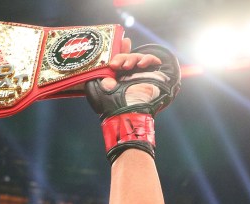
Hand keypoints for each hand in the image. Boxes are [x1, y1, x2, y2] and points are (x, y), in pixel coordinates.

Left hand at [86, 40, 180, 161]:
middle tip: (118, 64)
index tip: (121, 41)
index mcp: (115, 77)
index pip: (117, 59)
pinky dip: (149, 59)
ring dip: (133, 58)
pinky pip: (152, 61)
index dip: (119, 50)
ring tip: (127, 66)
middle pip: (127, 57)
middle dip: (123, 55)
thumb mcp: (96, 91)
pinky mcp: (153, 76)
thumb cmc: (111, 107)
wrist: (130, 116)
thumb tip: (103, 67)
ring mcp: (141, 75)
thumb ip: (96, 78)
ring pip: (138, 58)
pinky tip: (144, 64)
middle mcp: (128, 75)